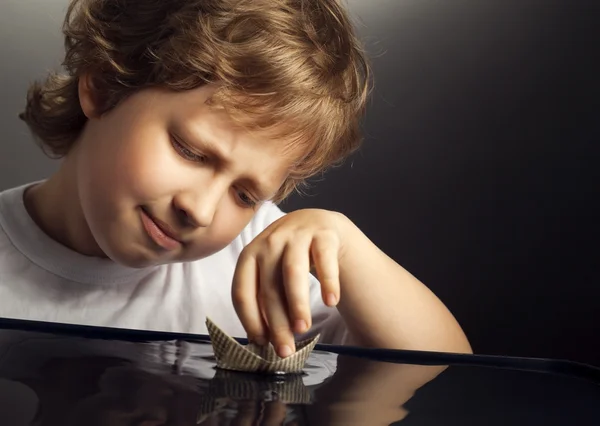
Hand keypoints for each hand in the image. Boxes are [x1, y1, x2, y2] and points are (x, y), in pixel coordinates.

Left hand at [232, 209, 348, 356]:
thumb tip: (263, 342)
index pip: (242, 291)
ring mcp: (297, 235)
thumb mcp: (271, 271)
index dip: (250, 320)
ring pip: (293, 272)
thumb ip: (266, 299)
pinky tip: (331, 302)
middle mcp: (270, 242)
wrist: (319, 224)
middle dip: (277, 323)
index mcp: (250, 255)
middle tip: (286, 350)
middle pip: (269, 287)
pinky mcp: (324, 233)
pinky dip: (328, 282)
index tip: (260, 343)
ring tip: (302, 329)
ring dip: (297, 304)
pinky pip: (325, 259)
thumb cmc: (290, 257)